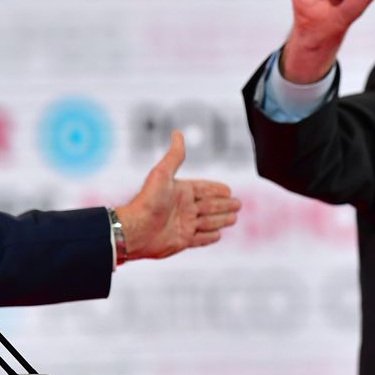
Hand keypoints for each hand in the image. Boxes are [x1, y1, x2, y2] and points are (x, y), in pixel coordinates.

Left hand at [116, 131, 240, 260]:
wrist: (136, 230)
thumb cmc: (148, 201)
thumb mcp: (163, 174)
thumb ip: (175, 156)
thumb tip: (177, 133)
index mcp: (181, 191)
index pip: (204, 189)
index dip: (217, 189)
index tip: (229, 190)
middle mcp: (183, 208)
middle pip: (210, 206)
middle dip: (225, 205)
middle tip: (238, 204)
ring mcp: (184, 225)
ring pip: (209, 222)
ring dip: (222, 220)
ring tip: (234, 219)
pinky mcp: (182, 241)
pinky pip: (201, 239)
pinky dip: (210, 237)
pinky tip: (218, 235)